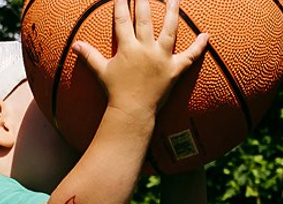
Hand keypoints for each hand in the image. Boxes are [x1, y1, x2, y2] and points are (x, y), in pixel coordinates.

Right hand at [75, 0, 208, 120]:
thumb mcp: (102, 72)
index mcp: (127, 48)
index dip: (121, 3)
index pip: (123, 19)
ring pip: (170, 28)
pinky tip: (206, 36)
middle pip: (145, 17)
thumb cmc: (115, 93)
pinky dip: (199, 47)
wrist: (132, 114)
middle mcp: (145, 49)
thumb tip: (75, 45)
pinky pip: (189, 57)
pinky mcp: (173, 70)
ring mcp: (161, 58)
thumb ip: (90, 56)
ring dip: (172, 10)